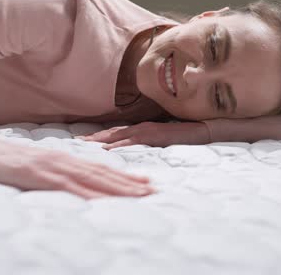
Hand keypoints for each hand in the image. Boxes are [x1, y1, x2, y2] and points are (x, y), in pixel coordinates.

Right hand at [0, 133, 155, 199]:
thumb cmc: (1, 160)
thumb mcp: (31, 168)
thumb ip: (51, 174)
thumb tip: (69, 185)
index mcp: (61, 159)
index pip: (98, 169)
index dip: (124, 176)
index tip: (145, 183)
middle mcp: (61, 160)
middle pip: (101, 174)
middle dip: (129, 184)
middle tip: (154, 191)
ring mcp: (50, 167)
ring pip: (91, 179)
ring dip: (117, 188)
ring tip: (140, 195)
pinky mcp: (37, 175)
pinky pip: (68, 187)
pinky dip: (88, 194)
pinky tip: (103, 201)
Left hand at [76, 121, 208, 148]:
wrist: (203, 129)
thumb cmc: (184, 137)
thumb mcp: (162, 141)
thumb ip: (148, 144)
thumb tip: (134, 152)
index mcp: (141, 128)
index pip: (115, 132)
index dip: (98, 136)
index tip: (83, 140)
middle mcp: (141, 127)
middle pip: (111, 132)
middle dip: (93, 137)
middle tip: (76, 142)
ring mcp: (147, 130)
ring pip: (118, 135)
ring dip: (100, 140)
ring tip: (85, 145)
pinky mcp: (155, 135)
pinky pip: (133, 141)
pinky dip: (119, 145)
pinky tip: (107, 149)